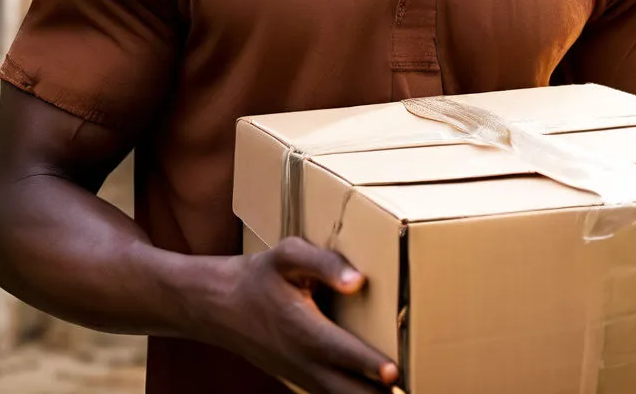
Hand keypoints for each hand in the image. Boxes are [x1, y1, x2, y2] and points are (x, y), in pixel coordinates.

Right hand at [210, 237, 399, 393]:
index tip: (395, 370)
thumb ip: (324, 263)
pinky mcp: (302, 379)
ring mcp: (303, 375)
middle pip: (348, 391)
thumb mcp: (288, 255)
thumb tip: (358, 281)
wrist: (223, 307)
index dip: (369, 364)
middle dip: (378, 391)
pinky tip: (376, 386)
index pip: (341, 352)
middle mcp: (304, 360)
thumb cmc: (260, 276)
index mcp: (303, 329)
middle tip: (412, 382)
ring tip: (404, 387)